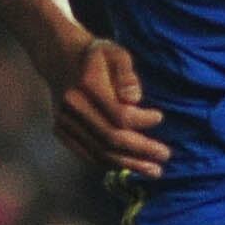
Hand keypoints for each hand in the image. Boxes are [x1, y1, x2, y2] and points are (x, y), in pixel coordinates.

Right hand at [53, 37, 166, 176]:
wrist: (60, 58)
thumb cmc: (96, 56)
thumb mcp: (116, 53)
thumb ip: (127, 75)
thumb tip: (135, 100)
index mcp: (86, 85)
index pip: (118, 114)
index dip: (142, 121)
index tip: (159, 117)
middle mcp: (72, 106)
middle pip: (110, 138)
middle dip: (140, 150)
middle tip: (164, 156)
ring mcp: (63, 121)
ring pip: (99, 152)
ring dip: (129, 164)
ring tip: (153, 170)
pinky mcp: (60, 131)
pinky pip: (87, 154)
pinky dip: (110, 163)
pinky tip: (129, 166)